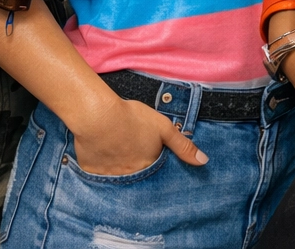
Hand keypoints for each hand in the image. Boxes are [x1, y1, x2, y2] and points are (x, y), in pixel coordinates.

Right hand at [70, 95, 207, 176]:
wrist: (98, 116)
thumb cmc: (133, 118)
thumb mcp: (164, 128)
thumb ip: (183, 146)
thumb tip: (204, 162)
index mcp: (147, 166)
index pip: (154, 171)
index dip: (152, 161)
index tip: (149, 153)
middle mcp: (129, 176)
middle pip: (136, 174)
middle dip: (136, 166)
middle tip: (131, 150)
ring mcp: (109, 176)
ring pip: (116, 174)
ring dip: (118, 166)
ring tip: (117, 150)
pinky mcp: (90, 171)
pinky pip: (97, 172)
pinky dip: (100, 164)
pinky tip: (101, 151)